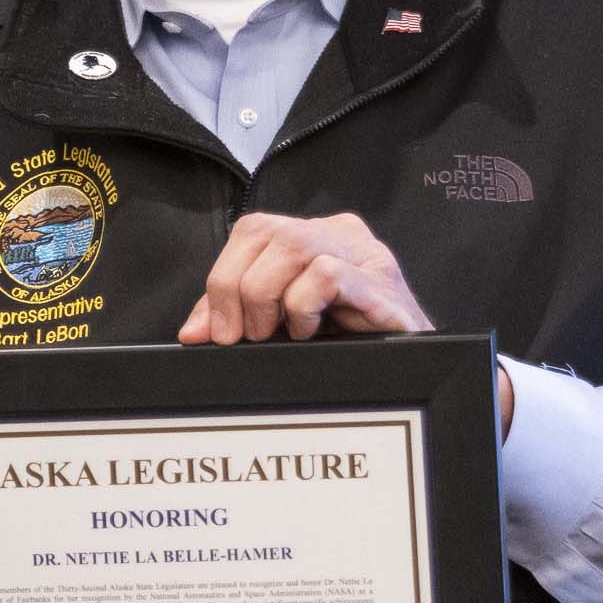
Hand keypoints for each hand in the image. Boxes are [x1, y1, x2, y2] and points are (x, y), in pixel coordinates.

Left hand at [178, 211, 431, 345]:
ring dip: (266, 296)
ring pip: (293, 244)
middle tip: (243, 336)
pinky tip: (310, 332)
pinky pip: (326, 274)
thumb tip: (193, 331)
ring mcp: (364, 255)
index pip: (250, 229)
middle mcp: (338, 234)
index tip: (216, 329)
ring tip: (278, 334)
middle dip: (235, 287)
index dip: (222, 276)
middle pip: (263, 230)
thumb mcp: (280, 326)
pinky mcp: (382, 284)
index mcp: (312, 237)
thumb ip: (236, 318)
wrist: (408, 373)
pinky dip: (303, 306)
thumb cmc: (346, 347)